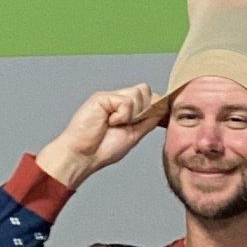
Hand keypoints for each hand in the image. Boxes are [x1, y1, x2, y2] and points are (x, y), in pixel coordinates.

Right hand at [35, 85, 157, 190]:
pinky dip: (122, 115)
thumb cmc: (103, 149)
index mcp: (127, 109)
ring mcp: (110, 97)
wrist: (84, 155)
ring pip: (138, 93)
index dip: (153, 107)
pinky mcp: (102, 97)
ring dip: (132, 114)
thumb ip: (148, 120)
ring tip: (116, 124)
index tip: (148, 122)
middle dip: (144, 110)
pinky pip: (126, 101)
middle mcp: (119, 100)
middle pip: (146, 91)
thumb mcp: (134, 134)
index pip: (150, 97)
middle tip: (128, 125)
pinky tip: (109, 122)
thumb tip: (163, 108)